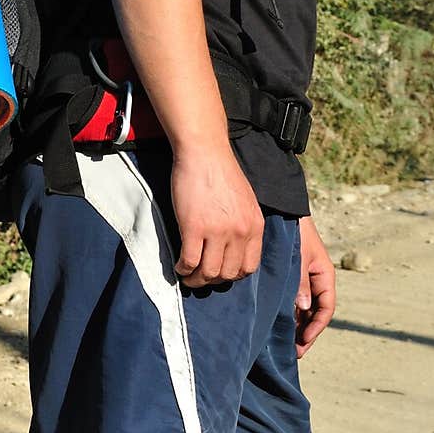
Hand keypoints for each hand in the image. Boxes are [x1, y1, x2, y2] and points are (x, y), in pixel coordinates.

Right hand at [171, 146, 264, 288]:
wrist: (204, 152)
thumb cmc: (221, 172)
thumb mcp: (245, 201)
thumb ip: (244, 225)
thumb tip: (233, 248)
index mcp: (254, 226)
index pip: (249, 267)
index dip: (232, 275)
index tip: (220, 272)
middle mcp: (240, 232)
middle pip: (228, 274)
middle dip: (213, 281)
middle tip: (200, 276)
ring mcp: (217, 231)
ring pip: (208, 273)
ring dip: (196, 279)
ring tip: (187, 275)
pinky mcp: (194, 227)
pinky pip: (189, 261)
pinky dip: (182, 269)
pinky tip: (179, 265)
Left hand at [294, 215, 335, 357]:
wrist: (282, 208)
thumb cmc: (293, 230)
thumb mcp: (299, 256)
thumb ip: (300, 281)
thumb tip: (304, 308)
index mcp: (324, 274)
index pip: (326, 308)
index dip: (316, 328)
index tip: (302, 343)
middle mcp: (316, 279)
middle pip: (315, 312)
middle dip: (305, 332)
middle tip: (292, 351)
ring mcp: (304, 277)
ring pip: (303, 307)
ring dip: (296, 325)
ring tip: (283, 343)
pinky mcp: (291, 275)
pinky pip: (293, 298)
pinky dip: (288, 312)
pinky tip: (276, 323)